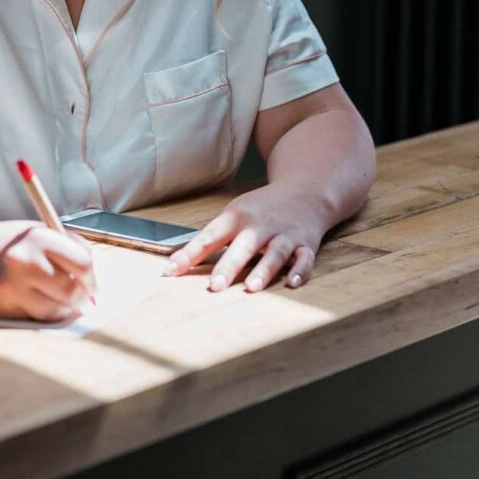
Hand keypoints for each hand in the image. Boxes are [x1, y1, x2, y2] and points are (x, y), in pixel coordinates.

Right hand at [0, 219, 98, 321]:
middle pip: (73, 291)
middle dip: (80, 298)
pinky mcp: (0, 308)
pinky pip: (33, 318)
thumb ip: (61, 249)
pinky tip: (29, 302)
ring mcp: (11, 287)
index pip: (82, 263)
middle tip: (78, 298)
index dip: (90, 277)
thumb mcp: (29, 233)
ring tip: (52, 300)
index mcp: (36, 236)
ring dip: (60, 309)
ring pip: (55, 311)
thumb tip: (91, 278)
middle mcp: (25, 261)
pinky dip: (38, 313)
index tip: (89, 283)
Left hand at [161, 183, 329, 291]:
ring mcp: (284, 234)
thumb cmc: (261, 208)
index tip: (171, 271)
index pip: (209, 237)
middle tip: (215, 286)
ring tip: (252, 287)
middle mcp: (260, 225)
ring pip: (275, 253)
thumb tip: (178, 262)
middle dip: (229, 266)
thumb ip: (212, 238)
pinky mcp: (306, 243)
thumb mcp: (234, 214)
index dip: (189, 255)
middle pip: (243, 246)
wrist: (304, 190)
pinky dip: (300, 270)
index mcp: (236, 217)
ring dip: (264, 270)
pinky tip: (293, 282)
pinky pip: (305, 258)